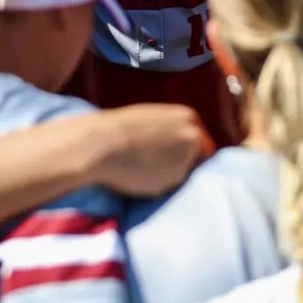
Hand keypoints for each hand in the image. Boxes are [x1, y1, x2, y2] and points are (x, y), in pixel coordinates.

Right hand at [87, 105, 213, 196]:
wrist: (101, 145)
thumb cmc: (118, 128)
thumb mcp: (152, 119)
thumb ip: (171, 130)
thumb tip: (176, 145)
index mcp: (188, 117)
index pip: (201, 142)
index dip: (188, 152)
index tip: (173, 157)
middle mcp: (193, 137)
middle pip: (197, 159)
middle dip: (183, 164)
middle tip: (157, 165)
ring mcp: (186, 160)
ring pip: (183, 174)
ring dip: (169, 175)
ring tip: (143, 169)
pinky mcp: (173, 180)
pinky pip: (169, 186)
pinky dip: (157, 184)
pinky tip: (139, 176)